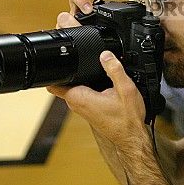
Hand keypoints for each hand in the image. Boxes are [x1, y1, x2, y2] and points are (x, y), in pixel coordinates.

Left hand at [48, 0, 146, 146]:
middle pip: (60, 79)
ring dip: (72, 72)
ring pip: (69, 83)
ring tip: (82, 57)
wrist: (131, 136)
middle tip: (72, 47)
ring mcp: (80, 104)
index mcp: (79, 96)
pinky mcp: (87, 105)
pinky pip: (78, 88)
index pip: (52, 80)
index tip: (58, 50)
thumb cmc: (127, 119)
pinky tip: (93, 71)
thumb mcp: (126, 90)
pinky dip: (80, 78)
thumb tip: (105, 53)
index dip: (52, 64)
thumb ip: (115, 70)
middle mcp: (76, 101)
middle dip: (63, 64)